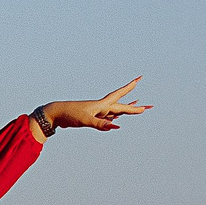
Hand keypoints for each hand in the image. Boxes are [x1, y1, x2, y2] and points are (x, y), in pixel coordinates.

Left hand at [32, 78, 149, 136]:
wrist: (56, 114)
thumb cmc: (70, 115)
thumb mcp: (86, 120)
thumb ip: (101, 124)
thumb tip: (116, 126)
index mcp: (101, 105)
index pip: (120, 95)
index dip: (130, 87)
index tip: (139, 78)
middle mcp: (101, 107)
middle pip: (122, 106)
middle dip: (135, 107)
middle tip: (149, 107)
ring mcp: (97, 112)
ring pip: (116, 111)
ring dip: (127, 110)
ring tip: (138, 107)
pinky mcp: (92, 117)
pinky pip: (108, 117)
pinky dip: (114, 117)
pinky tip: (116, 119)